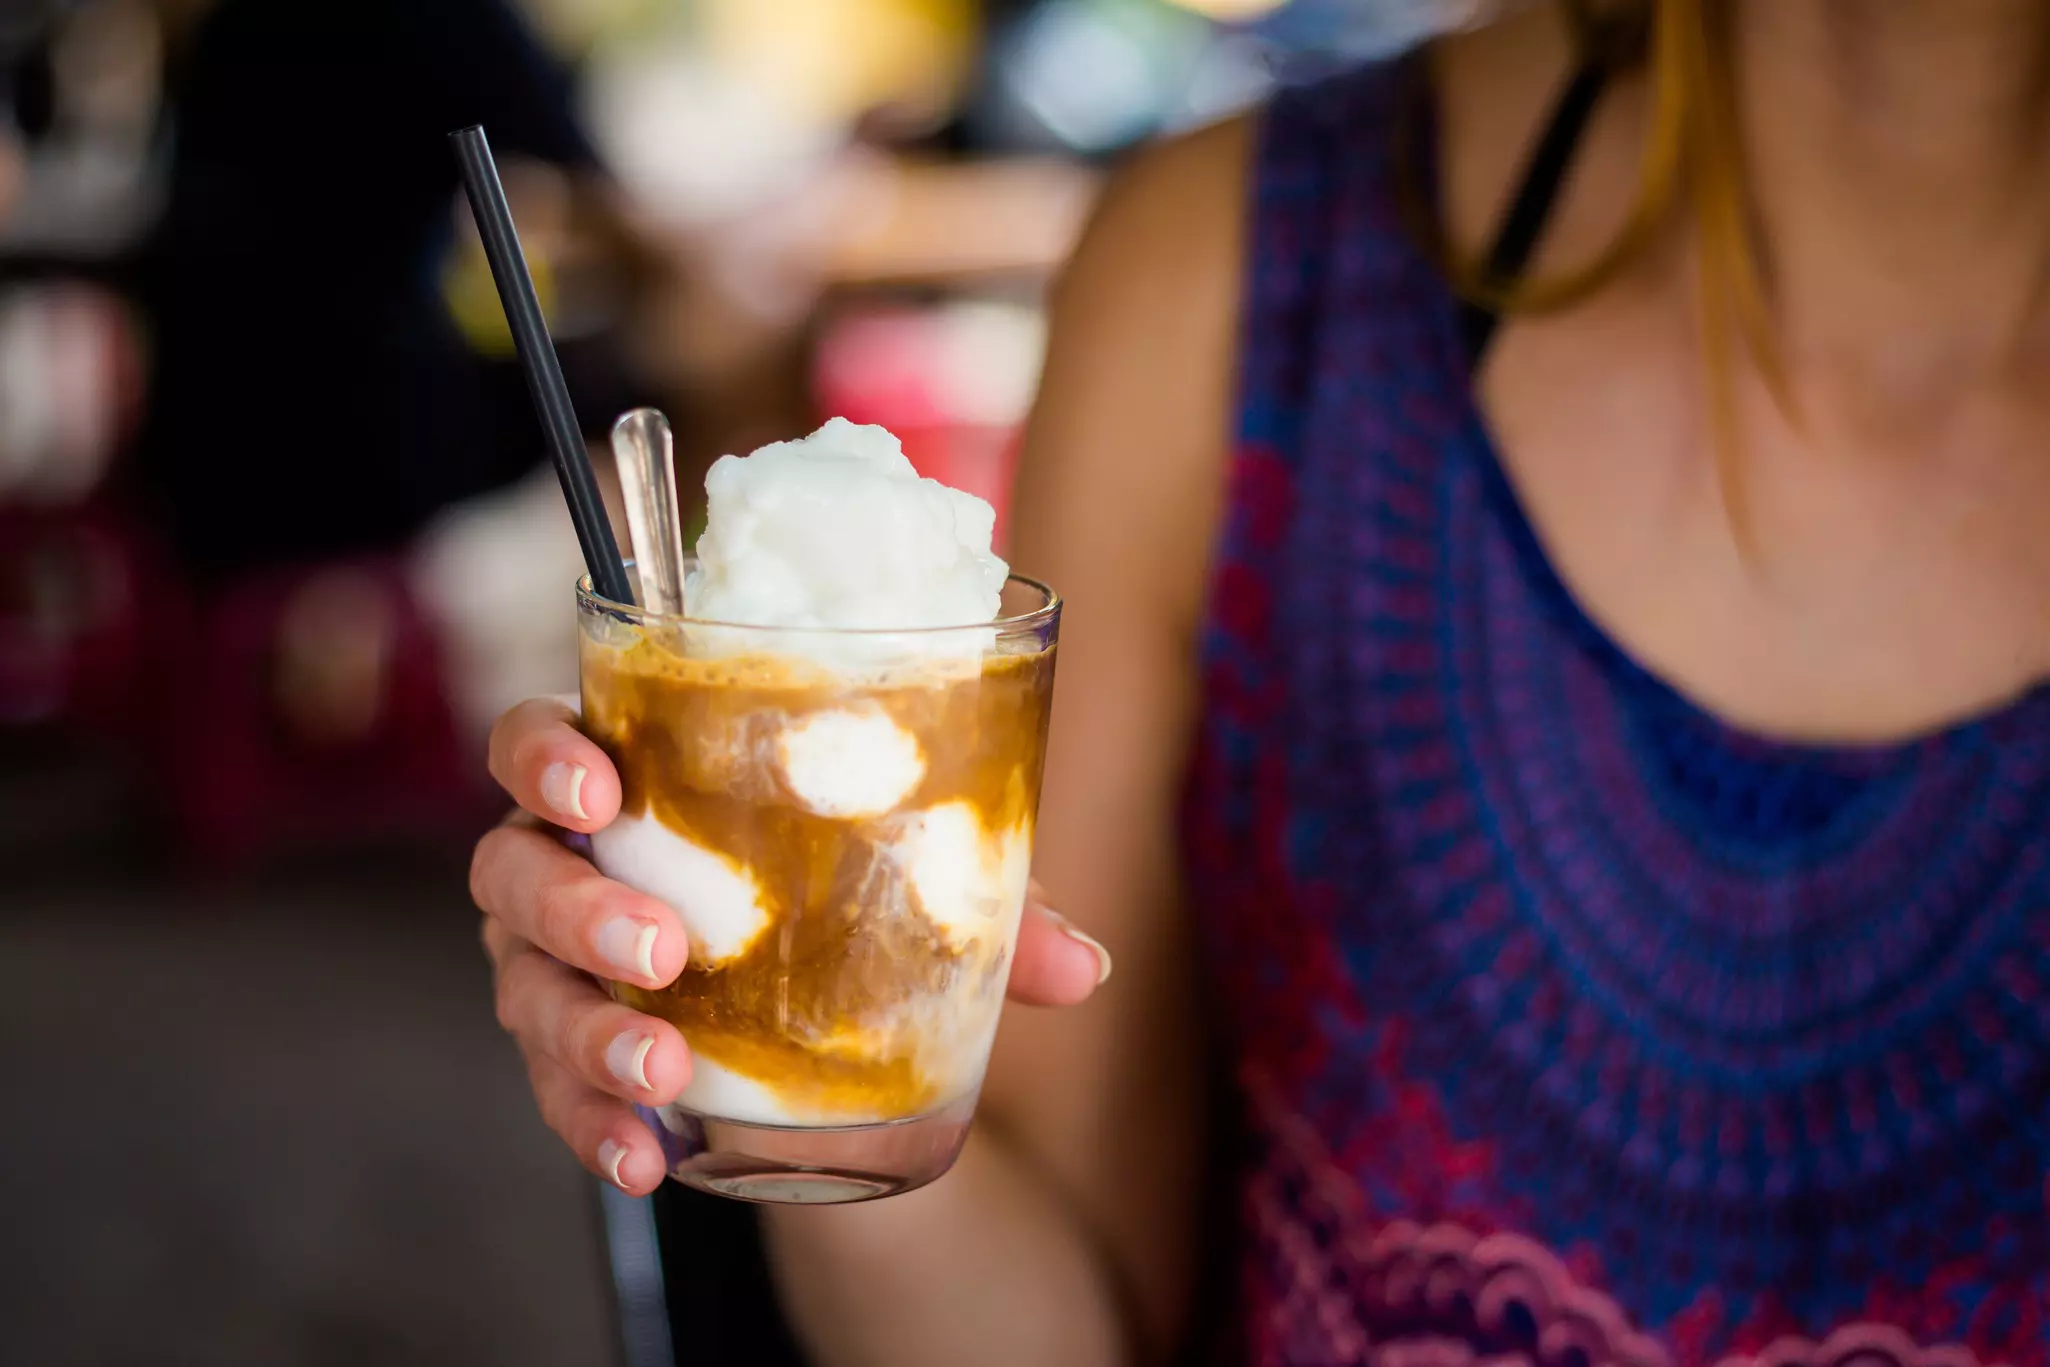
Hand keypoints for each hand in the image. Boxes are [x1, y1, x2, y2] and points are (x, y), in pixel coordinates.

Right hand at [470, 698, 1112, 1193]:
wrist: (804, 1005)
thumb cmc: (835, 888)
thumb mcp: (910, 884)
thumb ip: (987, 905)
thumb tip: (1082, 966)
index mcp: (629, 783)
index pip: (537, 740)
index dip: (544, 755)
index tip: (598, 788)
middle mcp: (565, 864)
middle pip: (513, 868)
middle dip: (575, 906)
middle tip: (662, 950)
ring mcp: (552, 962)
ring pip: (525, 988)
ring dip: (587, 1031)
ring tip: (663, 1072)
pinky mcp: (568, 1050)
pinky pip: (554, 1089)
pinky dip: (595, 1124)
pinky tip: (646, 1159)